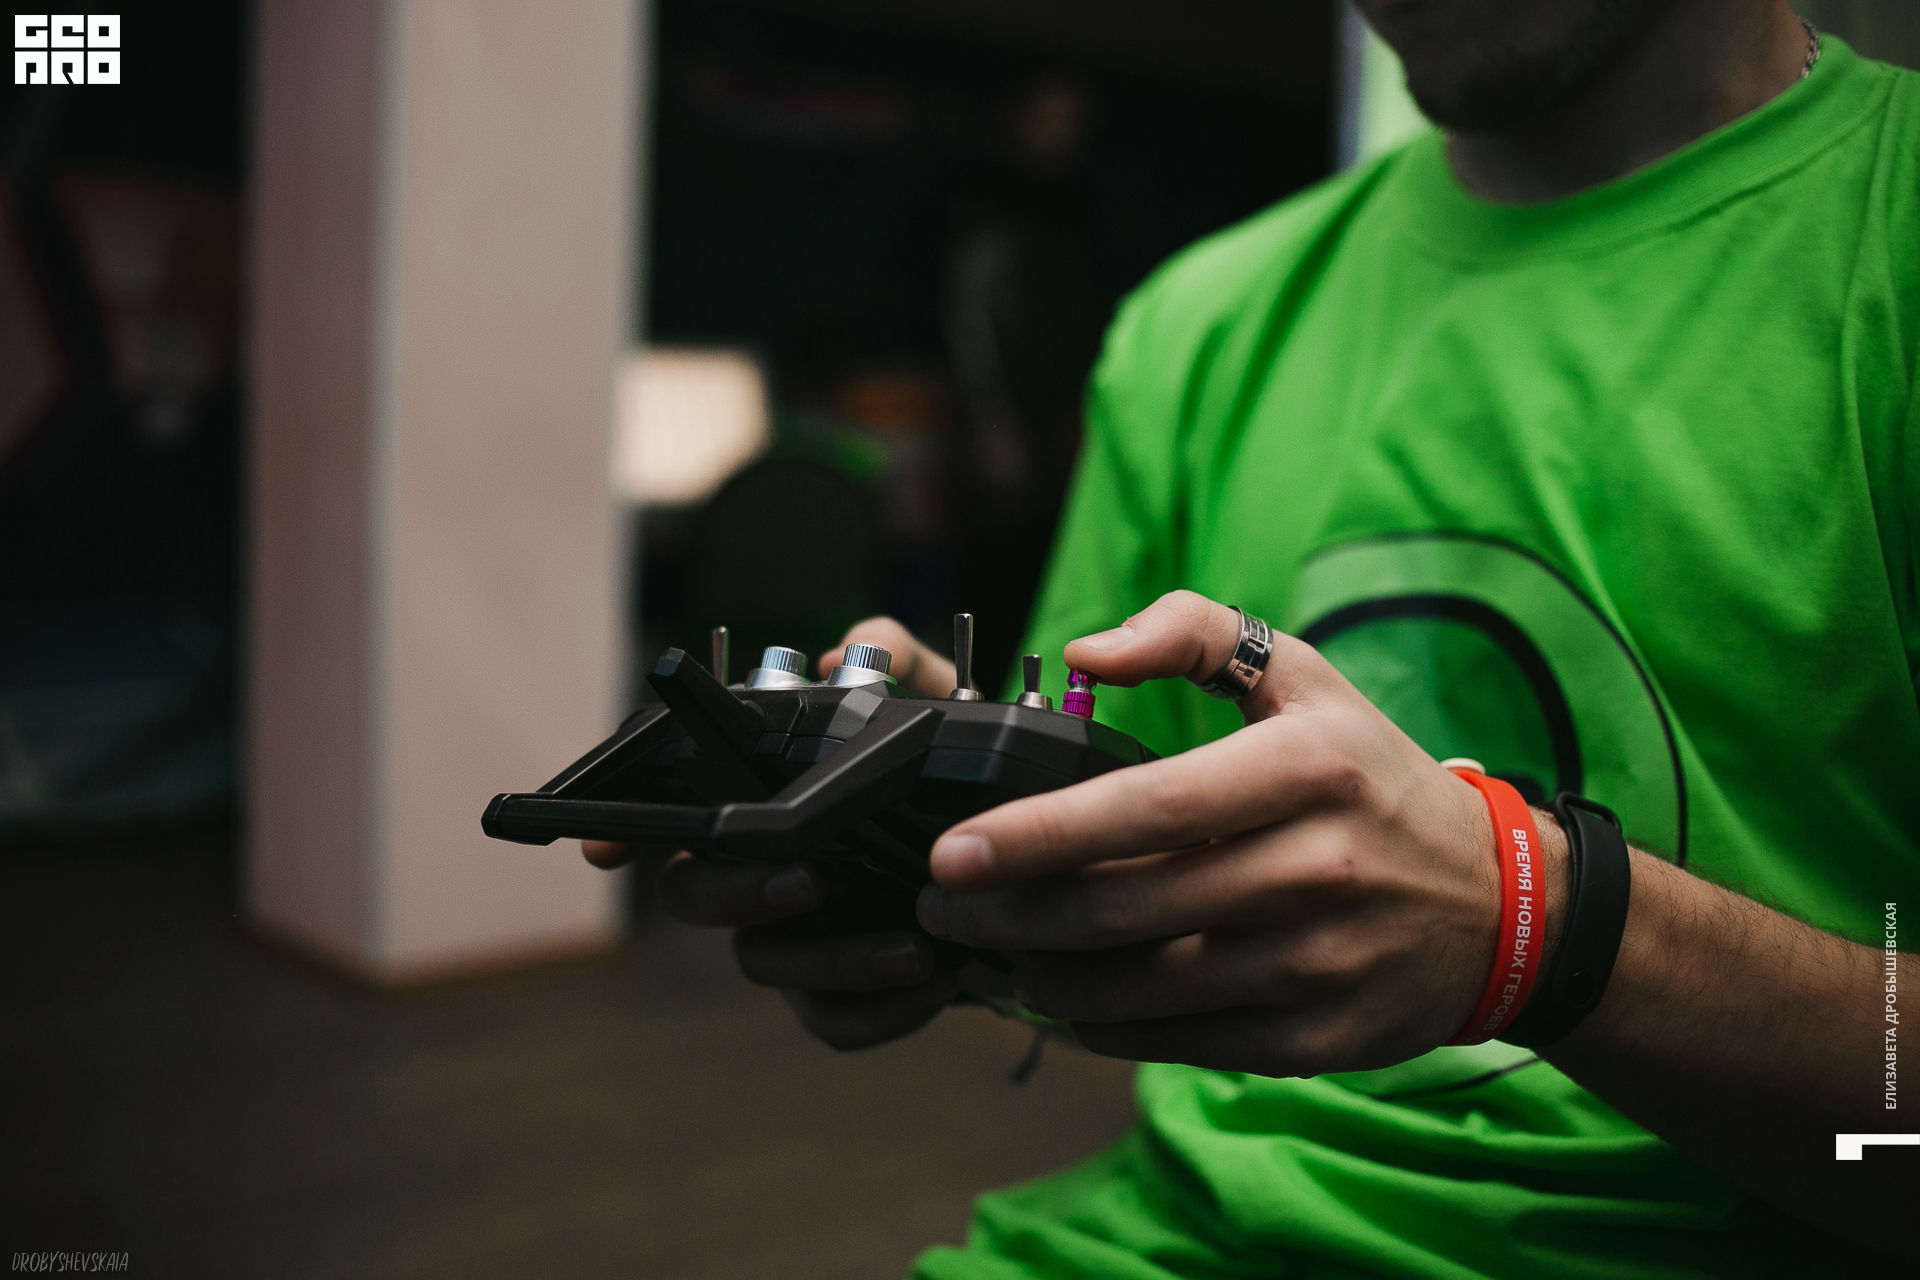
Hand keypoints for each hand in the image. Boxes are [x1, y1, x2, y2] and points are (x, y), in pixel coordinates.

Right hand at [580, 616, 962, 1049]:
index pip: (668, 814)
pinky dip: (879, 1014)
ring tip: (910, 948)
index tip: (603, 850)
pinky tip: (932, 987)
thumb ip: (894, 657)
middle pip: (694, 895)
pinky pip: (831, 1022)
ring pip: (768, 965)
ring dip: (834, 962)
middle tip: (806, 880)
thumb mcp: (940, 698)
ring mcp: (792, 938)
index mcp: (756, 802)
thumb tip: (843, 652)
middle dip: (738, 892)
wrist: (1019, 849)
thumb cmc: (954, 766)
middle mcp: (755, 874)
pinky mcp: (839, 993)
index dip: (623, 831)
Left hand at [915, 590, 1514, 1075]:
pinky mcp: (1314, 1040)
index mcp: (1306, 770)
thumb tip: (1083, 652)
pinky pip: (1175, 1043)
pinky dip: (1101, 1028)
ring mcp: (1315, 967)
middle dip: (1008, 915)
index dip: (1037, 835)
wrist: (1503, 908)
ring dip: (1042, 977)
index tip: (952, 849)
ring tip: (994, 949)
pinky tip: (1063, 1000)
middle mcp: (1315, 872)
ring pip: (1138, 990)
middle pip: (1123, 909)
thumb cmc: (1373, 779)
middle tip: (943, 906)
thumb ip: (1192, 634)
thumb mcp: (1307, 678)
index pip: (1148, 809)